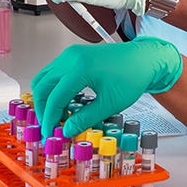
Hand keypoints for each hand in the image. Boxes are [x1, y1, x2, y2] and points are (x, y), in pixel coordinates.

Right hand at [32, 36, 182, 137]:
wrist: (143, 60)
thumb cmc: (132, 77)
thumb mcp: (110, 104)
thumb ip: (86, 119)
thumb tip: (67, 130)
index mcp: (80, 69)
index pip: (54, 98)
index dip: (49, 118)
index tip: (49, 132)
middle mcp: (71, 58)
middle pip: (42, 87)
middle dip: (43, 109)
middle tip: (49, 125)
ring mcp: (70, 54)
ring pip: (44, 78)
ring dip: (46, 97)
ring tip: (57, 115)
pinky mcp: (73, 55)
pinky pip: (53, 72)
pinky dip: (53, 88)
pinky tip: (63, 102)